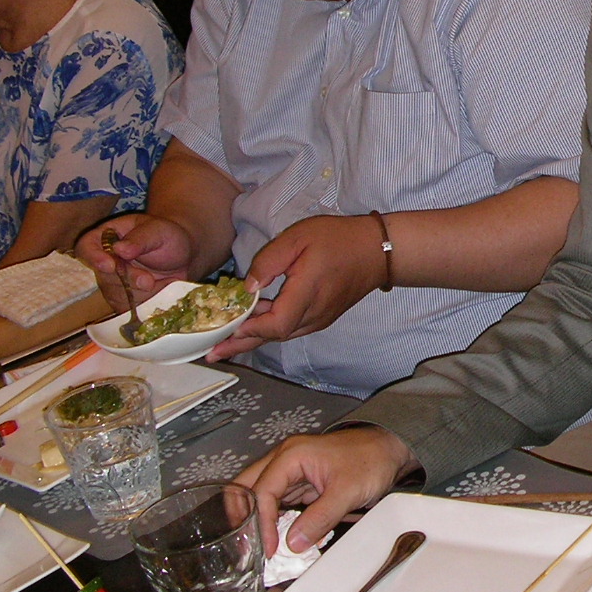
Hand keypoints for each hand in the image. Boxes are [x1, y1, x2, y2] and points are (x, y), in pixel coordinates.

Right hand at [74, 213, 195, 307]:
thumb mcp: (159, 231)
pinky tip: (160, 291)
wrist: (183, 257)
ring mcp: (111, 282)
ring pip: (115, 294)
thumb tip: (119, 249)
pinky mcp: (122, 299)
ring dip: (139, 293)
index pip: (86, 246)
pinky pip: (127, 308)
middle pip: (103, 276)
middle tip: (148, 281)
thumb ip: (140, 238)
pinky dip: (146, 302)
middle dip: (127, 280)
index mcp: (106, 237)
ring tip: (160, 282)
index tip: (110, 266)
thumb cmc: (168, 237)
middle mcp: (104, 261)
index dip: (94, 257)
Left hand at [208, 214, 386, 360]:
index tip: (225, 330)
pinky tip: (256, 326)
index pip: (276, 324)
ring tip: (227, 342)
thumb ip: (269, 261)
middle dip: (242, 344)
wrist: (378, 250)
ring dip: (255, 338)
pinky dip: (271, 330)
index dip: (249, 330)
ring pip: (283, 334)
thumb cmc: (338, 239)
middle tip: (213, 353)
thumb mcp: (298, 237)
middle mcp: (314, 314)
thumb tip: (247, 287)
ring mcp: (320, 318)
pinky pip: (292, 328)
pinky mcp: (323, 317)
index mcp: (307, 292)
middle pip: (275, 336)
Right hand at [234, 426, 417, 555]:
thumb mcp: (348, 491)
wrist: (391, 450)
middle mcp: (285, 461)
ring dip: (256, 522)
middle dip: (242, 518)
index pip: (262, 491)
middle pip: (247, 487)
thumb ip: (320, 518)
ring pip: (260, 497)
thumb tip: (292, 544)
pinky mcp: (300, 485)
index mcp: (291, 455)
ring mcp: (292, 473)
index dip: (261, 523)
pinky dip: (273, 522)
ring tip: (258, 550)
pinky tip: (276, 541)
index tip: (268, 549)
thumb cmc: (371, 460)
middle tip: (246, 548)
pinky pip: (278, 504)